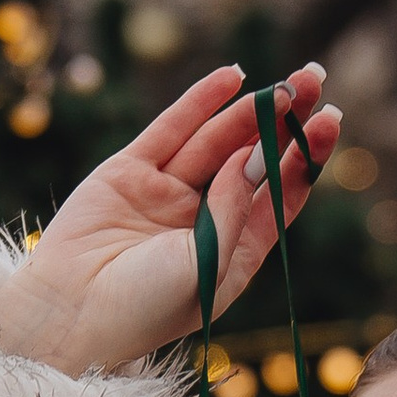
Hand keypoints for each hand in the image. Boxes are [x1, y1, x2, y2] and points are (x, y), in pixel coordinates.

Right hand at [0, 63, 336, 377]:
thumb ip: (232, 212)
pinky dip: (200, 102)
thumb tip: (252, 154)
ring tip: (283, 82)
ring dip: (249, 109)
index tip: (328, 123)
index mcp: (235, 252)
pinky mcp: (129, 172)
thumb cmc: (143, 310)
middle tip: (313, 79)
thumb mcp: (205, 267)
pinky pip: (171, 130)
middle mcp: (205, 219)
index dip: (304, 158)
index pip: (279, 195)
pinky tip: (231, 78)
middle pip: (254, 159)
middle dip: (284, 121)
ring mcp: (168, 193)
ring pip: (217, 140)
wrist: (68, 317)